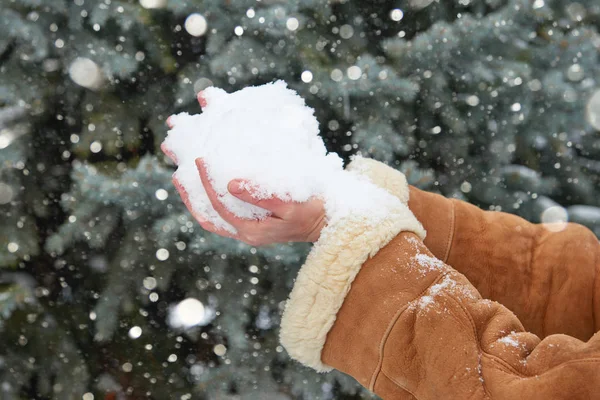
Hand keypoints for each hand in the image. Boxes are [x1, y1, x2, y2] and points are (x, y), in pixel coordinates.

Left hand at [164, 92, 326, 245]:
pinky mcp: (253, 225)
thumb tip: (230, 185)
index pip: (220, 206)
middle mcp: (245, 234)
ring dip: (198, 201)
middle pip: (208, 217)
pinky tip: (208, 189)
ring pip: (214, 219)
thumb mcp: (288, 203)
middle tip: (178, 175)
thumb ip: (260, 196)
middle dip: (192, 197)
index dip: (207, 184)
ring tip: (185, 181)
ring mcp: (248, 231)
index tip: (200, 161)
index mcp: (252, 231)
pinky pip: (225, 216)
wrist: (327, 225)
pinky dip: (212, 203)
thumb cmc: (312, 212)